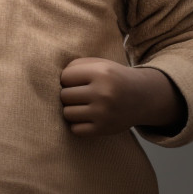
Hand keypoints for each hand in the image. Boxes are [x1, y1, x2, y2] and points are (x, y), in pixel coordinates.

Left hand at [59, 57, 185, 136]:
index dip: (68, 79)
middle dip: (69, 94)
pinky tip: (86, 117)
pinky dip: (77, 124)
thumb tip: (49, 79)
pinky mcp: (104, 129)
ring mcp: (103, 113)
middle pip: (64, 96)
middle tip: (80, 94)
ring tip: (82, 105)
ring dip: (71, 109)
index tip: (77, 81)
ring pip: (67, 113)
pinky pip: (75, 129)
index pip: (65, 77)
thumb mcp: (99, 64)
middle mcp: (103, 93)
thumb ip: (74, 66)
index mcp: (101, 73)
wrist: (143, 97)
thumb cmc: (113, 78)